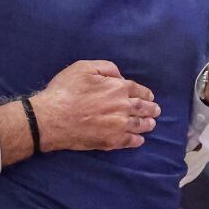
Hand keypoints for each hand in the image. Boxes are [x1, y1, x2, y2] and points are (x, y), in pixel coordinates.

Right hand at [33, 60, 159, 151]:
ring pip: (139, 125)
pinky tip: (139, 140)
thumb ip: (106, 67)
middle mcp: (123, 107)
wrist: (52, 118)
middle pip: (143, 108)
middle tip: (156, 111)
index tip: (149, 96)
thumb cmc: (65, 91)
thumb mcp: (84, 67)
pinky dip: (137, 140)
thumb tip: (120, 75)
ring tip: (151, 124)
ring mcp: (118, 126)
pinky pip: (130, 141)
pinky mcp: (111, 141)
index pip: (138, 90)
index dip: (145, 93)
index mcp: (118, 87)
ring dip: (148, 124)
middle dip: (152, 109)